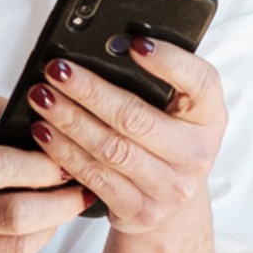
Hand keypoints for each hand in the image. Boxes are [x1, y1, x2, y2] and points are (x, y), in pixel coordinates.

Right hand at [0, 97, 89, 252]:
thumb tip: (26, 102)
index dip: (43, 167)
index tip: (66, 161)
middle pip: (14, 214)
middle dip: (60, 204)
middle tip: (80, 192)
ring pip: (14, 247)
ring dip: (48, 229)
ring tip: (60, 212)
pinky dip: (23, 249)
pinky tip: (29, 232)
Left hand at [26, 39, 226, 238]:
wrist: (173, 208)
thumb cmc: (168, 144)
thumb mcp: (176, 112)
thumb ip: (155, 83)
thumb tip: (108, 47)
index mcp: (210, 117)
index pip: (200, 81)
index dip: (169, 61)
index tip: (135, 42)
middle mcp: (196, 153)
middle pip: (137, 117)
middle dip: (90, 91)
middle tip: (58, 70)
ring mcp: (170, 187)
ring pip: (111, 148)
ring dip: (70, 120)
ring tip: (42, 97)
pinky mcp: (141, 210)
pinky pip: (96, 177)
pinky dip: (65, 153)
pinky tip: (44, 133)